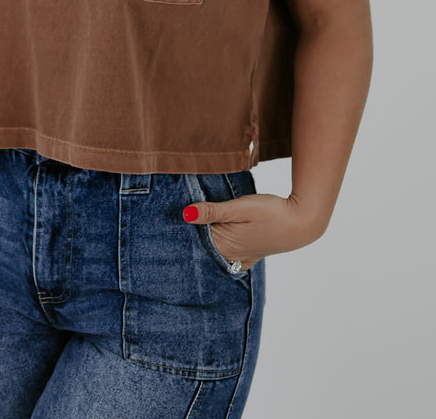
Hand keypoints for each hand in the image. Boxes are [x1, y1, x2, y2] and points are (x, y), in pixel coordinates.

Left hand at [182, 192, 325, 270]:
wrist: (301, 222)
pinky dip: (217, 249)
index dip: (179, 233)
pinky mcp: (251, 254)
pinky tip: (213, 243)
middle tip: (168, 229)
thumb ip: (212, 211)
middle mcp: (230, 255)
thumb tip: (184, 213)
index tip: (163, 225)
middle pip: (201, 249)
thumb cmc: (271, 212)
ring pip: (213, 252)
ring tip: (186, 233)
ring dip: (202, 243)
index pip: (192, 243)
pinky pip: (227, 255)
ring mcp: (241, 256)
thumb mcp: (239, 207)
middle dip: (187, 240)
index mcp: (223, 245)